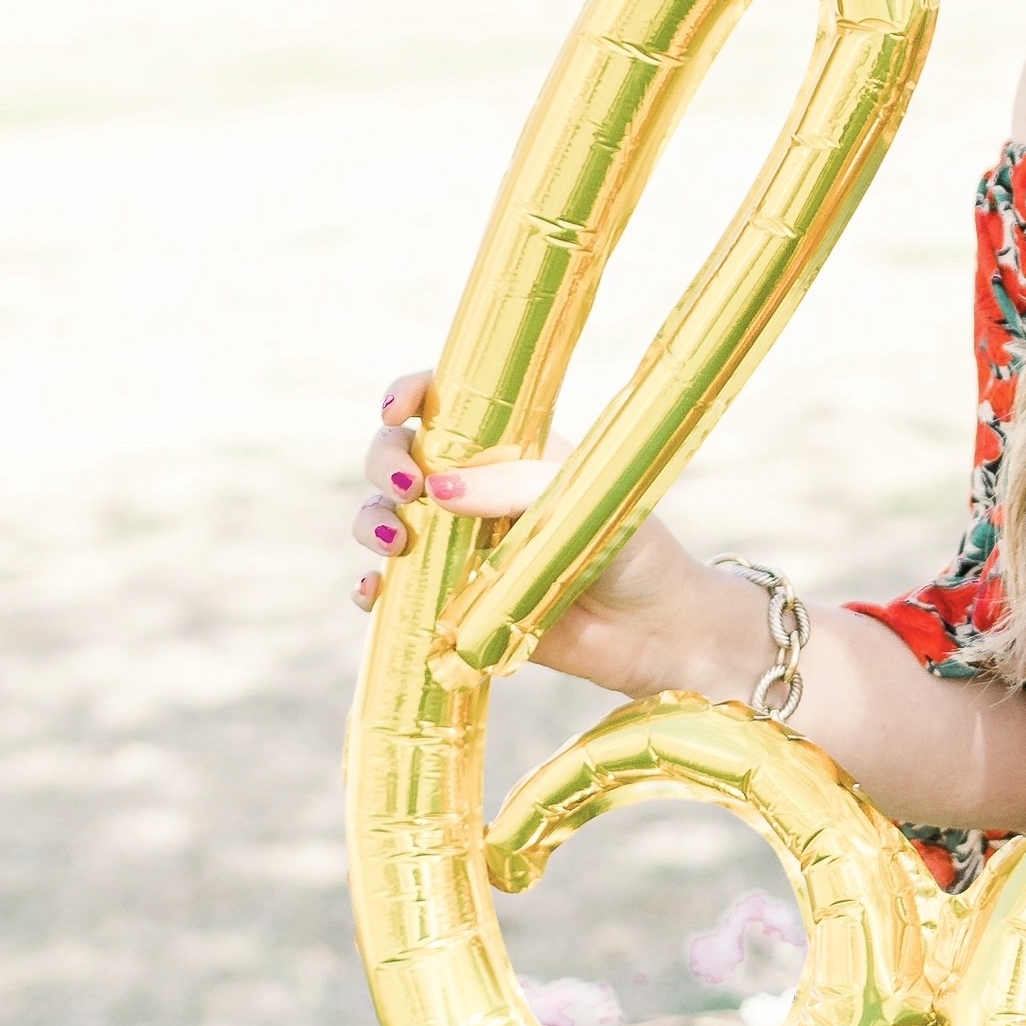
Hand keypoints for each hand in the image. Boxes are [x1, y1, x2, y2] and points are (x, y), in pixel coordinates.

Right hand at [346, 362, 745, 695]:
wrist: (655, 631)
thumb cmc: (634, 550)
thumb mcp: (586, 500)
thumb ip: (517, 486)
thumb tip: (438, 492)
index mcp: (510, 449)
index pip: (447, 404)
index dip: (411, 394)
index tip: (397, 411)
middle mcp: (475, 490)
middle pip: (398, 456)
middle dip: (383, 462)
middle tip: (407, 488)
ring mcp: (458, 545)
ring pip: (383, 518)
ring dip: (370, 523)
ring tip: (397, 545)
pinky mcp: (451, 600)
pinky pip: (391, 588)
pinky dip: (371, 587)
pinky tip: (375, 591)